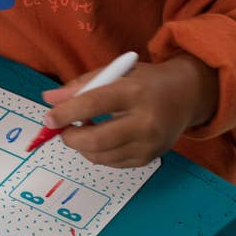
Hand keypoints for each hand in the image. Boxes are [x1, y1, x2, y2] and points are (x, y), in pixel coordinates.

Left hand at [41, 54, 218, 167]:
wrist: (188, 95)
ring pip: (100, 156)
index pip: (93, 104)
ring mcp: (150, 143)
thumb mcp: (115, 72)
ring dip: (82, 146)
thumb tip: (49, 99)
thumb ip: (80, 85)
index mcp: (135, 91)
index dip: (65, 114)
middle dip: (70, 138)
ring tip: (84, 130)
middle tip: (62, 130)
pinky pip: (111, 162)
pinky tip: (102, 138)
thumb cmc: (145, 82)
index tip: (48, 119)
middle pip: (96, 140)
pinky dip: (98, 153)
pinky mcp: (149, 158)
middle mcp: (146, 120)